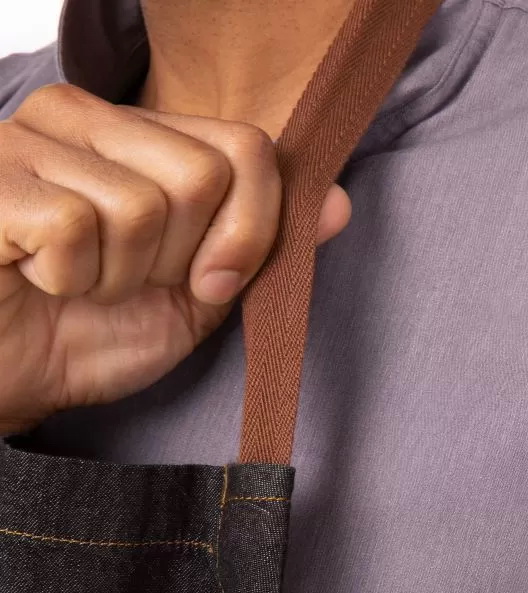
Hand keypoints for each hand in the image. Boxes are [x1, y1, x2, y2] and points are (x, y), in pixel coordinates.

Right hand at [0, 84, 350, 434]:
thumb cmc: (94, 337)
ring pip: (140, 207)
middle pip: (200, 177)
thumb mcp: (197, 300)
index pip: (246, 149)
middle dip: (177, 259)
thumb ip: (259, 248)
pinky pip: (74, 227)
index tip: (208, 280)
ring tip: (78, 283)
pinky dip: (66, 278)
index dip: (245, 230)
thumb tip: (337, 203)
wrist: (13, 381)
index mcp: (141, 136)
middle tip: (125, 281)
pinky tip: (40, 277)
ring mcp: (33, 139)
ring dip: (116, 276)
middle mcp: (86, 117)